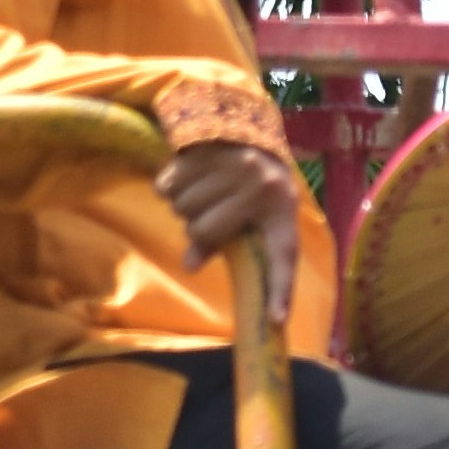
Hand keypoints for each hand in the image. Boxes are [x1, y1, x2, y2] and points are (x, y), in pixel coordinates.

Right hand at [158, 96, 304, 318]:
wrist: (246, 130)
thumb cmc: (254, 186)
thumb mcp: (254, 216)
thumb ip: (225, 245)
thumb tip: (189, 265)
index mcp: (282, 212)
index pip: (283, 258)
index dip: (280, 291)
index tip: (275, 319)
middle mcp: (261, 186)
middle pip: (202, 231)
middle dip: (197, 227)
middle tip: (212, 210)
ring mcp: (232, 164)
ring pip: (181, 208)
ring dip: (182, 205)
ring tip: (204, 191)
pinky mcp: (206, 148)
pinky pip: (166, 188)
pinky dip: (168, 187)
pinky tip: (188, 177)